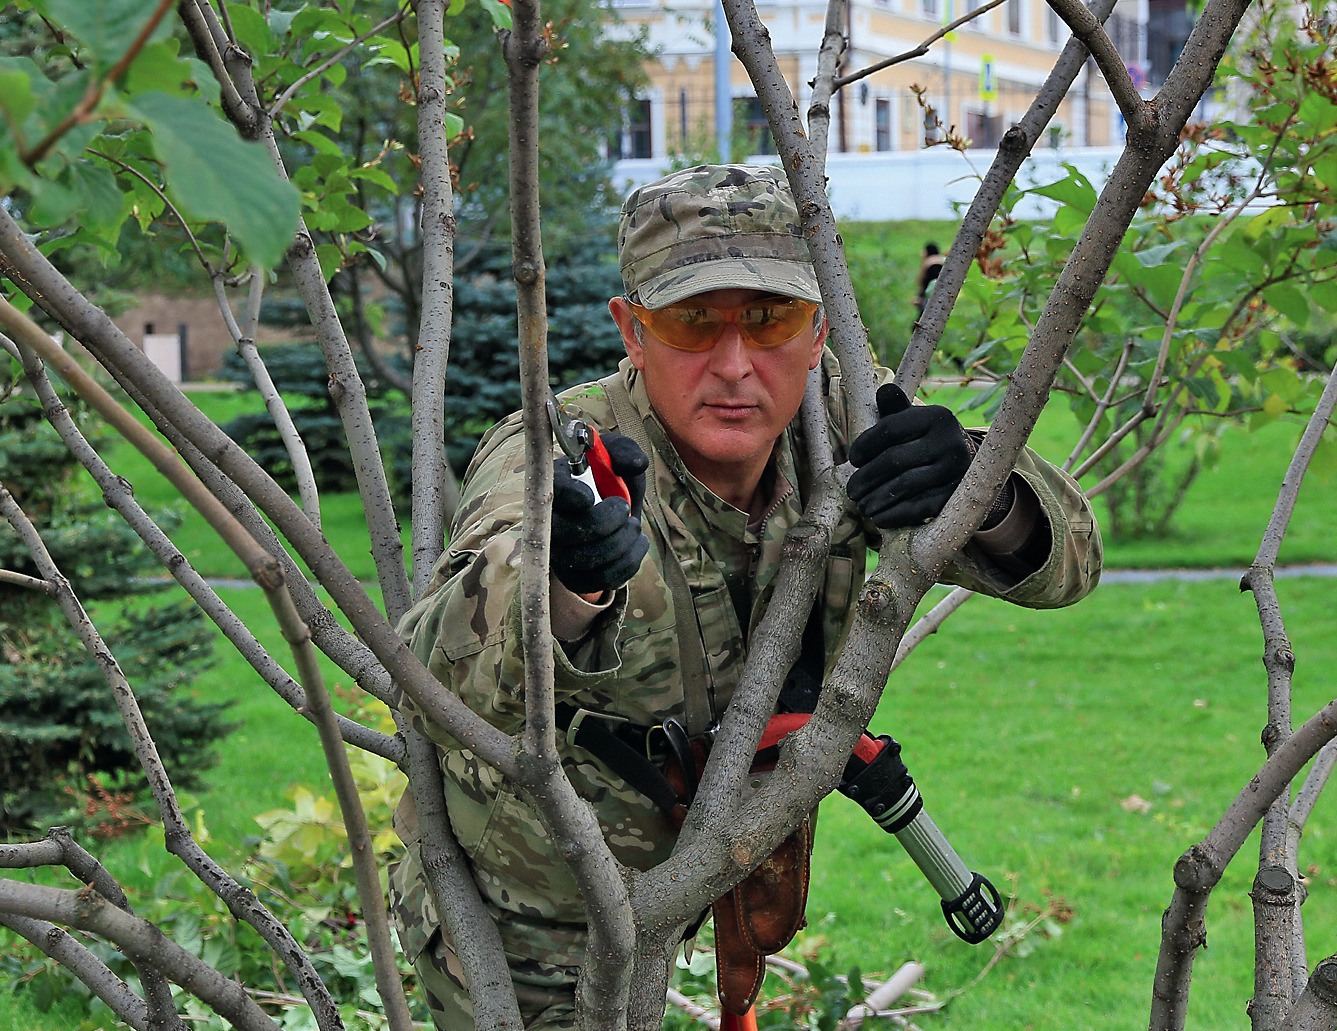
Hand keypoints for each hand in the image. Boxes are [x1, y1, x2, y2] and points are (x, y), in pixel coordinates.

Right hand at [551, 431, 649, 594]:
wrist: (613, 514)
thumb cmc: (609, 479)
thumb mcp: (616, 456)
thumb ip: (623, 451)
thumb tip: (635, 463)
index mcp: (555, 487)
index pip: (551, 493)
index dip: (570, 497)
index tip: (590, 496)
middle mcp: (550, 523)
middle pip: (566, 532)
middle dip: (606, 522)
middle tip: (625, 509)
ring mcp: (561, 555)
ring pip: (586, 560)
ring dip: (621, 542)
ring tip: (633, 526)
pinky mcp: (578, 578)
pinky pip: (604, 578)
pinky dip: (629, 560)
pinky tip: (635, 543)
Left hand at [846, 383, 972, 529]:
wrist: (971, 468)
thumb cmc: (929, 441)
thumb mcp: (915, 421)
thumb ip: (896, 409)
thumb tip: (883, 391)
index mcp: (936, 417)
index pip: (889, 429)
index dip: (864, 445)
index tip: (852, 460)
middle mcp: (949, 441)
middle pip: (894, 460)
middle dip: (866, 477)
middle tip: (851, 490)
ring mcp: (956, 470)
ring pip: (904, 485)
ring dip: (876, 499)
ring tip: (861, 505)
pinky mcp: (957, 495)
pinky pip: (919, 507)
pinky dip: (894, 514)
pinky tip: (878, 518)